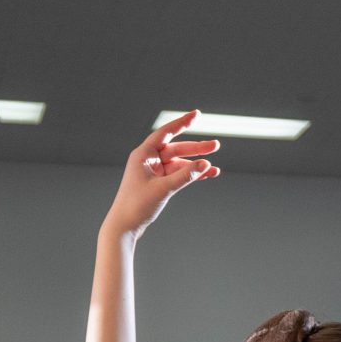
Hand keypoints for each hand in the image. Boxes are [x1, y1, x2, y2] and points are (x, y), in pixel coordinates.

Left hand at [102, 110, 220, 237]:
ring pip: (179, 164)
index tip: (197, 115)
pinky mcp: (158, 184)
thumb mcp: (163, 189)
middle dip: (196, 148)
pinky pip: (178, 176)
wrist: (124, 227)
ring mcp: (154, 172)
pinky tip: (206, 176)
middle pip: (176, 149)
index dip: (182, 123)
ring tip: (215, 167)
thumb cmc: (136, 206)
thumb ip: (185, 176)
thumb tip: (205, 164)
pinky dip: (190, 176)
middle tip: (216, 146)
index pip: (166, 132)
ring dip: (196, 165)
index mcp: (144, 154)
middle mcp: (148, 160)